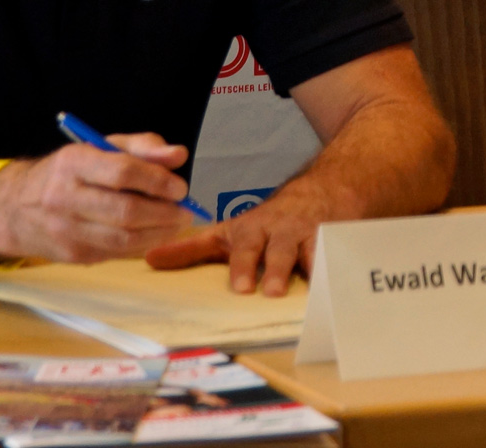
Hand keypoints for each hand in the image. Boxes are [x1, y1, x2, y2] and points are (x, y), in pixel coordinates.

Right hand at [0, 133, 192, 263]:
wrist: (15, 208)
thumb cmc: (68, 172)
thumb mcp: (100, 146)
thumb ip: (142, 147)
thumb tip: (178, 155)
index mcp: (73, 163)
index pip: (122, 172)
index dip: (157, 181)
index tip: (180, 187)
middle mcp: (64, 197)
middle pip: (125, 211)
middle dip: (164, 213)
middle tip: (185, 210)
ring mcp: (66, 230)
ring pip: (123, 239)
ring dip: (159, 233)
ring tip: (177, 223)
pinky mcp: (72, 255)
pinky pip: (116, 253)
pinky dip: (142, 245)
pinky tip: (154, 234)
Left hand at [144, 181, 332, 295]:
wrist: (323, 191)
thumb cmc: (269, 223)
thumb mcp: (229, 232)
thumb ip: (192, 248)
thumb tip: (150, 259)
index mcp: (250, 230)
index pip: (239, 247)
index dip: (234, 264)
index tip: (233, 285)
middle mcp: (278, 231)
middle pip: (271, 249)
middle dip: (265, 268)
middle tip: (259, 290)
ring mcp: (307, 235)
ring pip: (303, 252)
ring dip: (298, 270)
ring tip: (292, 294)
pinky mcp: (333, 241)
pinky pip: (334, 256)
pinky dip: (334, 271)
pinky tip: (335, 286)